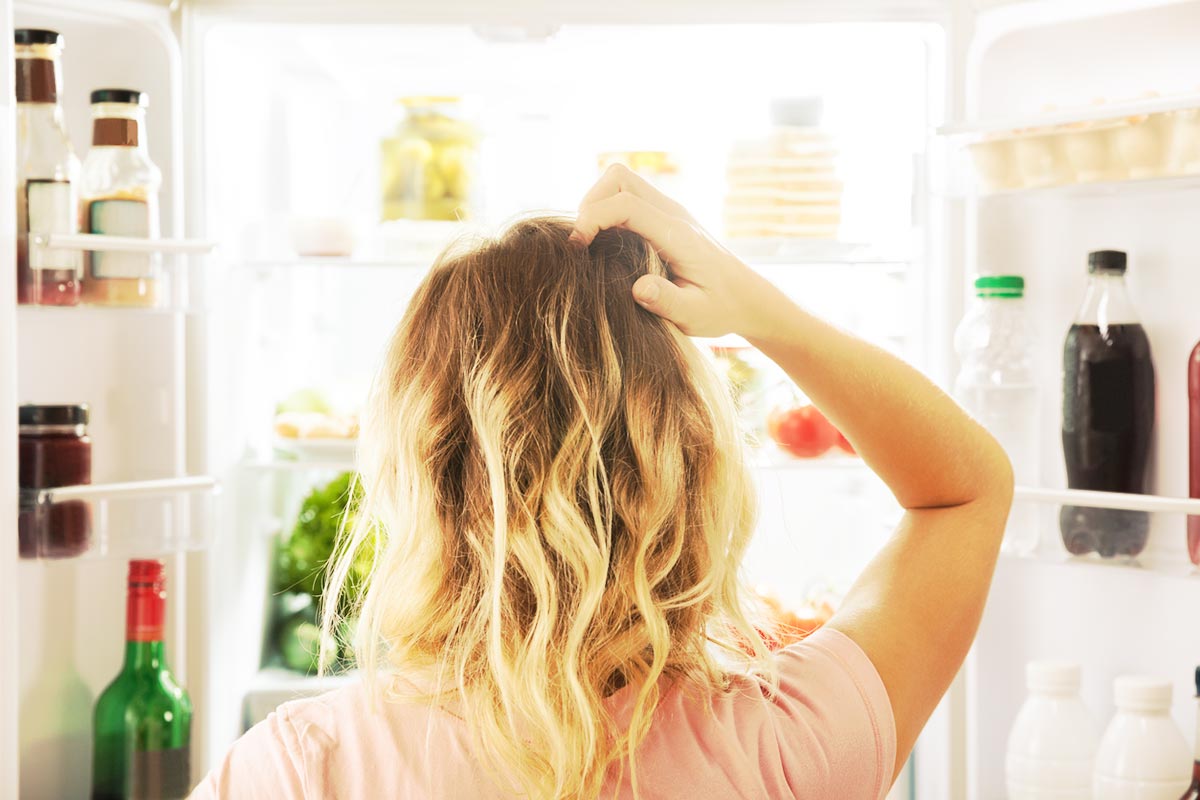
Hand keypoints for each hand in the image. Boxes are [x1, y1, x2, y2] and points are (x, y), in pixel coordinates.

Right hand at [570, 164, 773, 338]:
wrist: (746, 297)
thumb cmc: (720, 309)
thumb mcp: (695, 316)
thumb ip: (667, 302)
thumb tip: (638, 288)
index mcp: (678, 235)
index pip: (626, 205)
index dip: (592, 219)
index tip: (577, 249)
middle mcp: (673, 213)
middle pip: (618, 178)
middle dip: (590, 204)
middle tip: (581, 243)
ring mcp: (669, 210)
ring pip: (621, 181)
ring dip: (597, 204)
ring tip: (589, 242)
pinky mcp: (664, 215)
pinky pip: (627, 195)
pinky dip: (607, 210)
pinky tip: (605, 244)